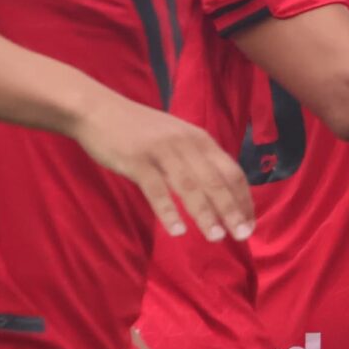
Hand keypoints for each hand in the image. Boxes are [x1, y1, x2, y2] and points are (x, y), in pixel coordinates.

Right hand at [67, 94, 252, 242]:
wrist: (99, 110)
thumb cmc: (140, 130)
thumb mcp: (177, 138)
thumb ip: (197, 159)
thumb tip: (219, 189)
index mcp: (201, 140)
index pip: (232, 172)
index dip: (243, 199)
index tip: (250, 223)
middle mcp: (187, 144)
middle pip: (216, 180)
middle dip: (231, 209)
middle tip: (242, 235)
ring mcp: (162, 151)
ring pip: (190, 186)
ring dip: (205, 213)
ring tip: (216, 237)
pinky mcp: (137, 160)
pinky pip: (156, 189)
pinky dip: (169, 210)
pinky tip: (177, 230)